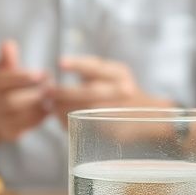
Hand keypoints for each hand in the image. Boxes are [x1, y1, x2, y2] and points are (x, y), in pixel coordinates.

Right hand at [0, 40, 52, 141]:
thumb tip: (8, 43)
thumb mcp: (2, 70)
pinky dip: (39, 117)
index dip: (22, 77)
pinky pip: (26, 126)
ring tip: (50, 96)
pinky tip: (48, 108)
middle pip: (9, 101)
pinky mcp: (9, 133)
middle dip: (32, 94)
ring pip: (18, 116)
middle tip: (50, 87)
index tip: (41, 73)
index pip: (1, 80)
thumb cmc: (3, 87)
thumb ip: (7, 59)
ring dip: (37, 106)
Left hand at [51, 55, 168, 118]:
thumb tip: (55, 73)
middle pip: (89, 92)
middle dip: (63, 92)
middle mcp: (122, 91)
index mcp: (119, 74)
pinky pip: (85, 126)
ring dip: (61, 109)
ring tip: (49, 105)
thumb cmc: (120, 91)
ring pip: (85, 111)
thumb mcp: (111, 75)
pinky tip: (59, 118)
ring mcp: (117, 112)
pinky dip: (67, 122)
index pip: (98, 67)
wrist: (149, 116)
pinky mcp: (112, 131)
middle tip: (46, 91)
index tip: (60, 63)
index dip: (78, 64)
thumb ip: (89, 72)